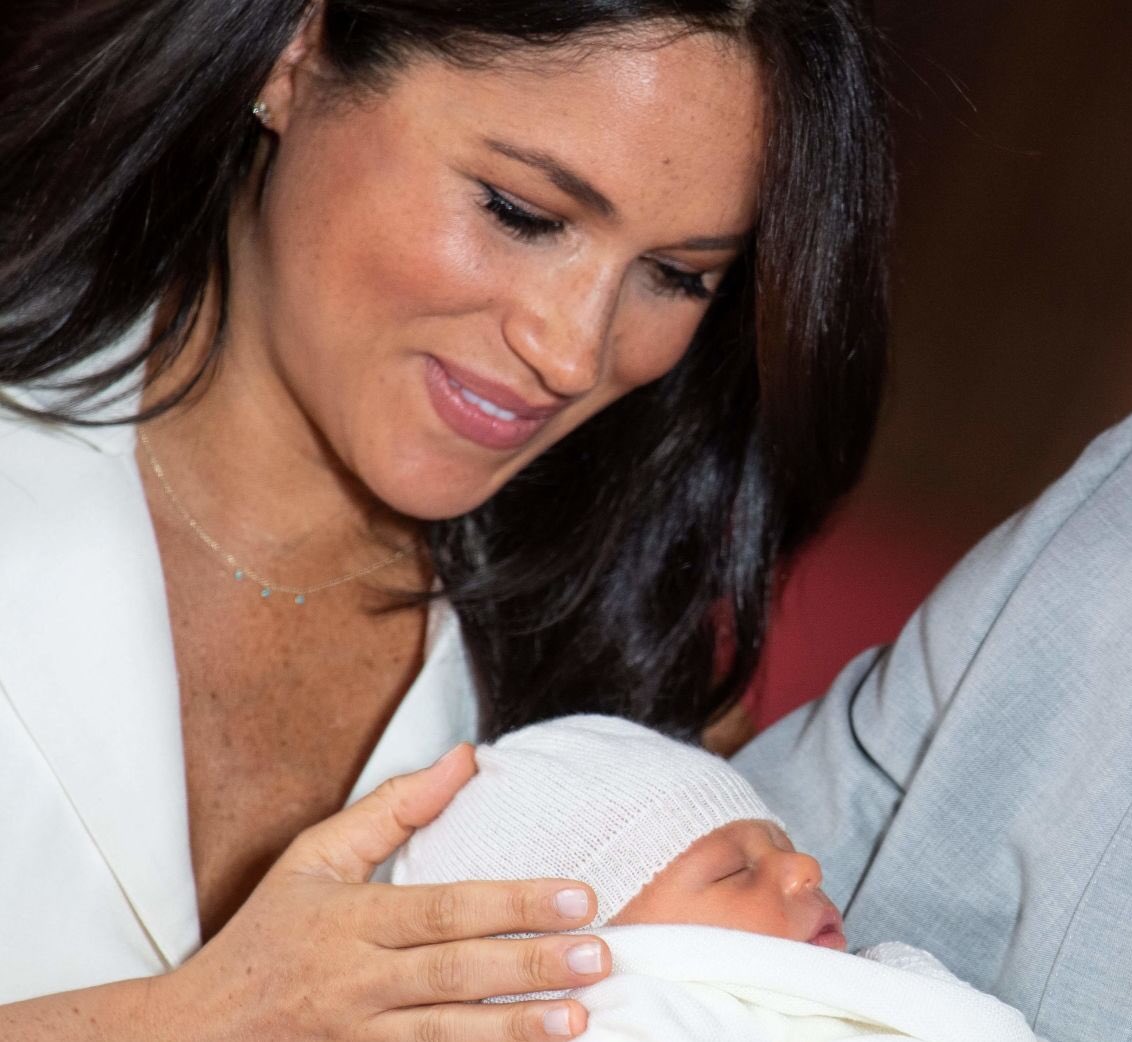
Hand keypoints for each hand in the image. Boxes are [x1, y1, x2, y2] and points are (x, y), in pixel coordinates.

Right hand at [151, 744, 609, 1040]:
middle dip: (531, 965)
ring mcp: (357, 1039)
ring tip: (580, 1018)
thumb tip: (466, 756)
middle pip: (454, 974)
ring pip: (446, 1036)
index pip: (444, 908)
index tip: (580, 896)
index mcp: (350, 919)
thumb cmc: (268, 933)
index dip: (514, 902)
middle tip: (600, 954)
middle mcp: (356, 983)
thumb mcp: (314, 857)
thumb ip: (393, 808)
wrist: (196, 1032)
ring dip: (515, 1030)